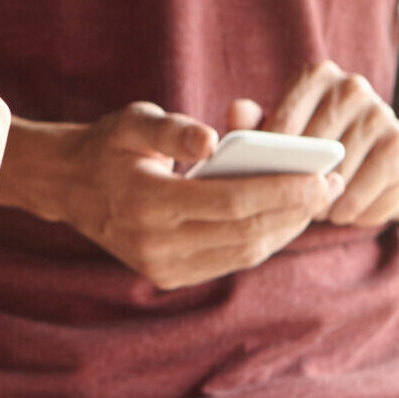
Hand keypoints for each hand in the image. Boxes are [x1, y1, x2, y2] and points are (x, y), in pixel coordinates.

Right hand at [5, 104, 336, 289]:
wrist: (66, 187)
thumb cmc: (108, 146)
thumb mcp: (132, 121)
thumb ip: (172, 129)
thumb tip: (213, 139)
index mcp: (146, 202)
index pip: (230, 202)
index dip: (281, 191)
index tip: (322, 175)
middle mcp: (153, 243)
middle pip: (244, 233)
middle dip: (295, 211)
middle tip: (332, 185)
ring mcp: (160, 266)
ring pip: (242, 253)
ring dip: (285, 229)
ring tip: (315, 201)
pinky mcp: (166, 276)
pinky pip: (228, 262)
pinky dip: (261, 242)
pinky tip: (284, 218)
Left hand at [233, 61, 398, 227]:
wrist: (383, 158)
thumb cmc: (315, 146)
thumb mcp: (281, 133)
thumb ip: (253, 124)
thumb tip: (236, 112)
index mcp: (317, 75)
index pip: (284, 119)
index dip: (268, 157)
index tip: (256, 182)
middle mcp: (352, 87)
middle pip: (311, 147)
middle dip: (294, 181)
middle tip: (281, 205)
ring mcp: (380, 114)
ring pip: (336, 172)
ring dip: (319, 200)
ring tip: (308, 211)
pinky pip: (361, 190)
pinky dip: (345, 209)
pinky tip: (337, 212)